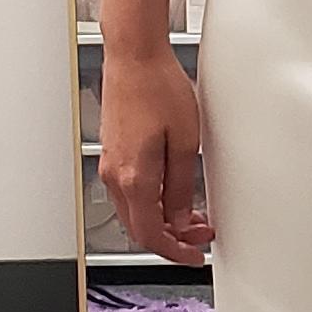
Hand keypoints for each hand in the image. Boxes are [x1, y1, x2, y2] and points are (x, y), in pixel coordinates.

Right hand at [99, 47, 214, 262]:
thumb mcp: (186, 142)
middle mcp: (116, 174)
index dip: (175, 252)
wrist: (134, 55)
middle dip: (171, 239)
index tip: (194, 256)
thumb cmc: (158, 87)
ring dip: (162, 220)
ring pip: (134, 212)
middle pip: (139, 228)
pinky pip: (129, 192)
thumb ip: (183, 186)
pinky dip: (151, 202)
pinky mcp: (113, 152)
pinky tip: (172, 194)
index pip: (151, 234)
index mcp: (135, 176)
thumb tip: (182, 217)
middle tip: (200, 236)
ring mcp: (111, 164)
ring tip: (192, 215)